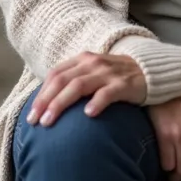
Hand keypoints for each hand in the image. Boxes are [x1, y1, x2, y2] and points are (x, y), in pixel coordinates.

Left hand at [27, 52, 146, 126]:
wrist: (149, 70)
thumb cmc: (116, 76)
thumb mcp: (93, 72)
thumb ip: (74, 79)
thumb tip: (48, 99)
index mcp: (83, 59)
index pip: (56, 74)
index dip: (41, 93)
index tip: (31, 114)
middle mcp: (93, 63)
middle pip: (63, 80)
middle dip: (46, 101)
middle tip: (35, 121)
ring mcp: (108, 73)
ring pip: (79, 86)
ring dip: (61, 103)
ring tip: (50, 121)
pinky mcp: (124, 84)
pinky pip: (107, 93)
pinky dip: (96, 102)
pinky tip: (88, 114)